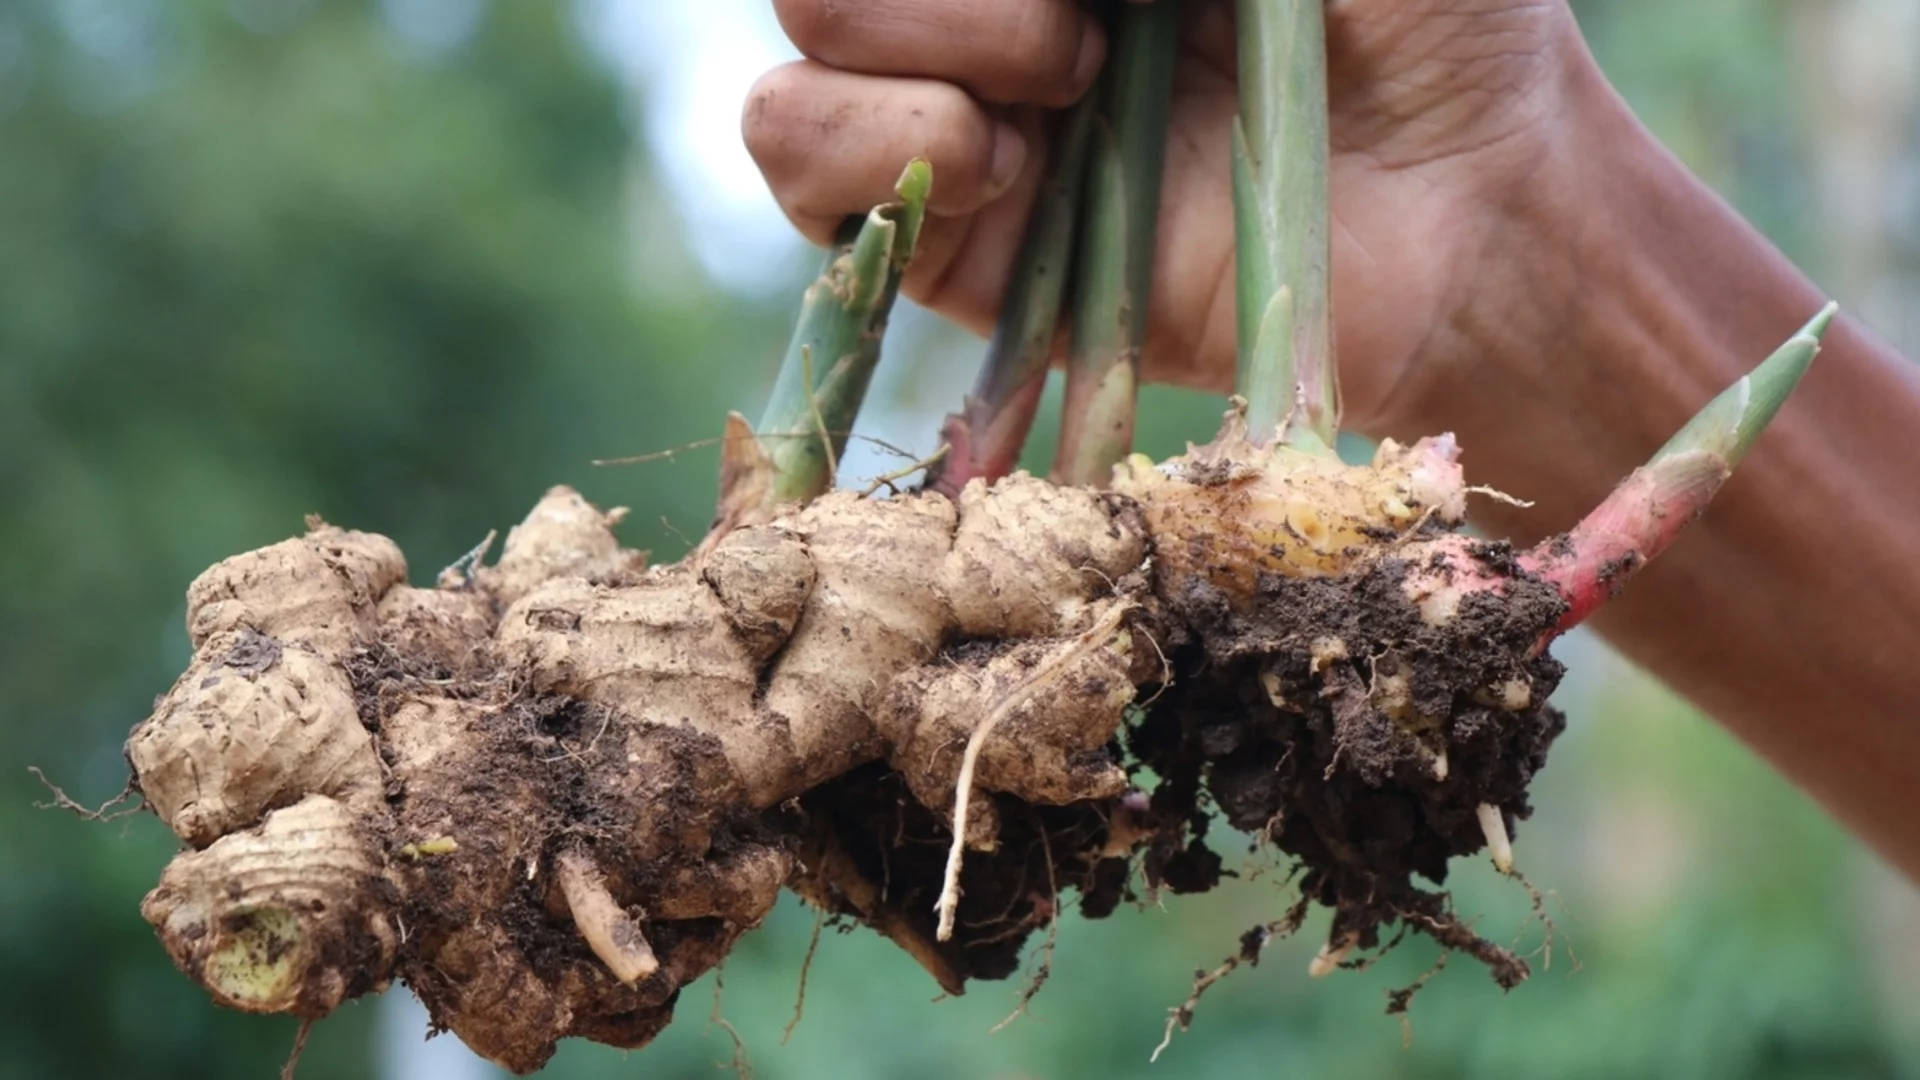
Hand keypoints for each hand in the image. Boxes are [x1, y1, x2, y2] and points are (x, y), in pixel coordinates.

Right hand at [743, 0, 1589, 435]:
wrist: (1475, 219)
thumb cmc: (1431, 22)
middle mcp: (1001, 27)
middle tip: (1090, 25)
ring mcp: (969, 134)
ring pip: (790, 73)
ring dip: (913, 50)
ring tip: (1063, 87)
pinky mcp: (963, 256)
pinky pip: (804, 180)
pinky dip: (874, 150)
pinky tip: (1003, 163)